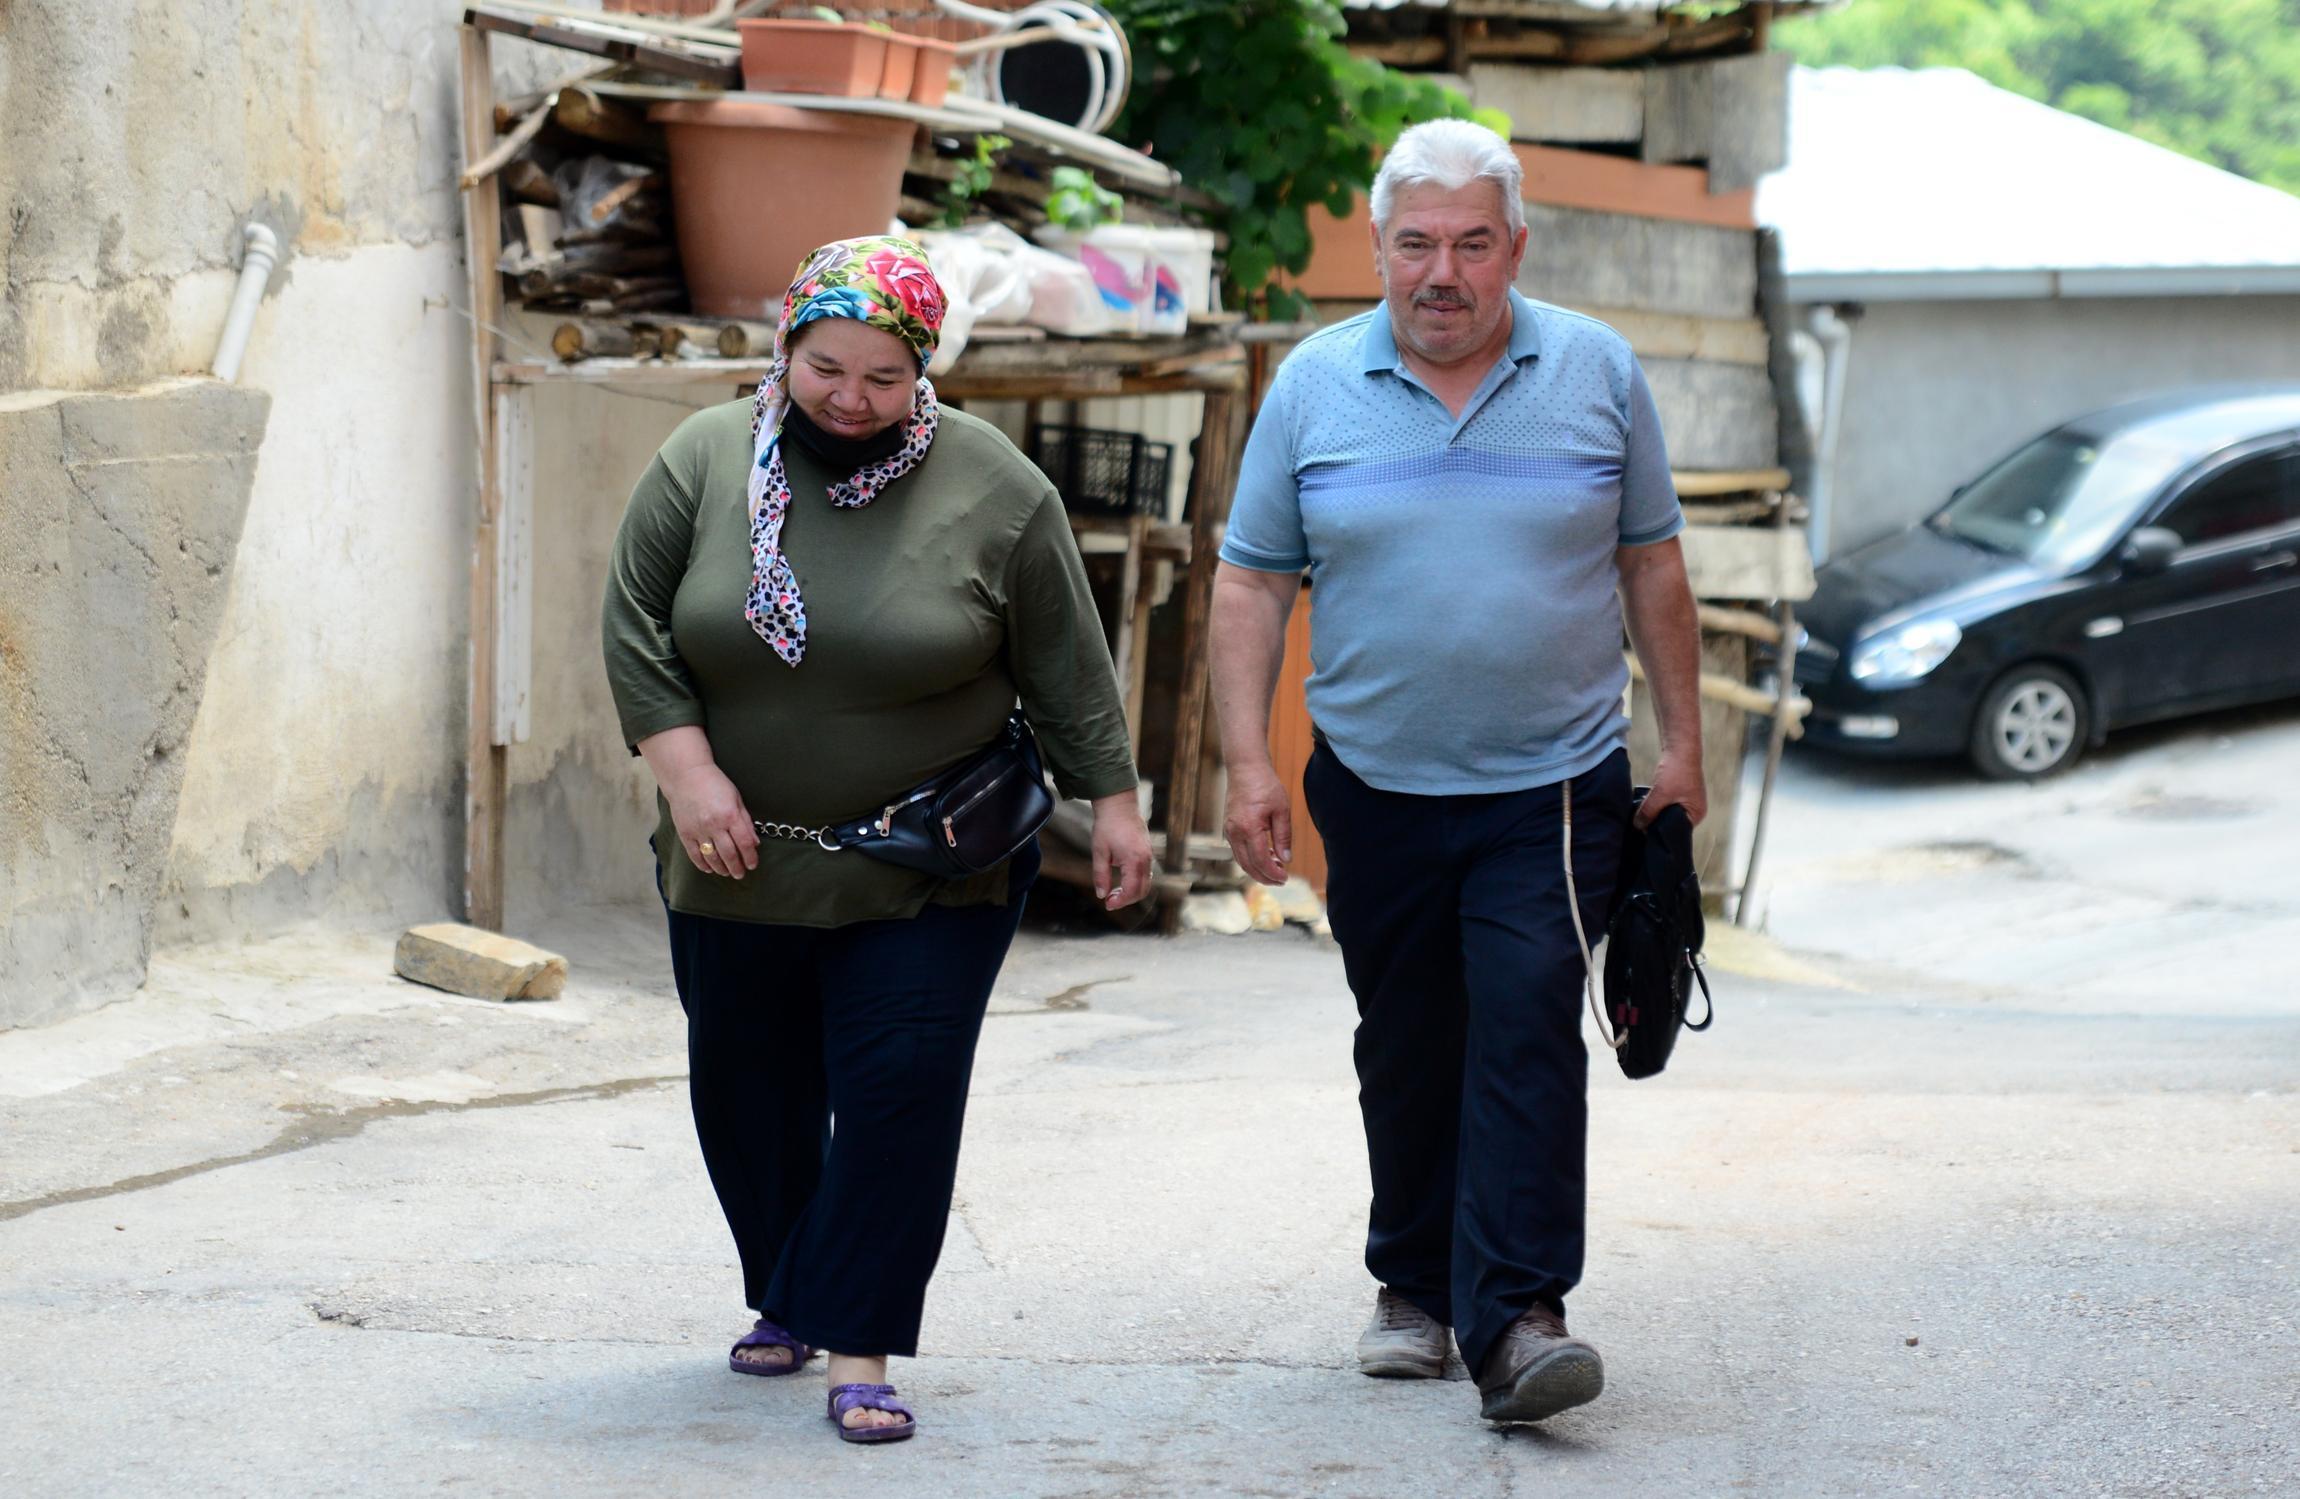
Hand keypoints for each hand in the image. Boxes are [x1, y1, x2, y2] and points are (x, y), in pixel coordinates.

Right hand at [661, 762, 760, 878]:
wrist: (686, 776)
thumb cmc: (715, 784)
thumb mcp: (736, 799)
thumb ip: (746, 821)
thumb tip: (754, 842)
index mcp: (730, 815)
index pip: (744, 843)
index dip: (750, 857)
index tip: (753, 864)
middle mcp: (714, 825)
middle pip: (729, 854)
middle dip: (736, 867)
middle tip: (740, 874)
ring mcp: (698, 830)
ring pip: (712, 857)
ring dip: (721, 868)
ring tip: (727, 873)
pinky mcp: (685, 833)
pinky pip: (695, 854)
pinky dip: (703, 864)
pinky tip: (709, 869)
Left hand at [1089, 791, 1152, 910]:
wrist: (1119, 805)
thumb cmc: (1107, 826)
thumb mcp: (1099, 852)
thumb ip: (1101, 875)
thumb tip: (1101, 895)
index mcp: (1134, 860)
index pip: (1131, 891)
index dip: (1120, 901)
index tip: (1107, 904)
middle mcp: (1145, 860)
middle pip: (1142, 891)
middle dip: (1126, 900)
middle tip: (1109, 900)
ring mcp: (1149, 856)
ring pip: (1146, 884)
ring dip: (1132, 893)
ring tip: (1115, 893)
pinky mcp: (1148, 853)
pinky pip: (1147, 875)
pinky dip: (1137, 883)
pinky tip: (1123, 881)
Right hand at [1222, 761, 1291, 886]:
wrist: (1245, 769)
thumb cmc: (1265, 786)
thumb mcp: (1281, 810)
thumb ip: (1283, 837)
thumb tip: (1286, 860)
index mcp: (1249, 828)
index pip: (1260, 860)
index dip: (1273, 873)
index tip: (1285, 878)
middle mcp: (1235, 832)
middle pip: (1248, 866)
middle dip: (1264, 877)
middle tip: (1281, 880)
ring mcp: (1229, 831)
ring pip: (1241, 861)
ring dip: (1257, 870)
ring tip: (1275, 870)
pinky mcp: (1228, 828)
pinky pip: (1238, 851)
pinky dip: (1251, 859)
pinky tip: (1265, 857)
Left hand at [1636, 749, 1706, 828]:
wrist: (1680, 747)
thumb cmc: (1676, 771)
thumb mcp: (1660, 795)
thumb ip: (1648, 812)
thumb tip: (1638, 826)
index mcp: (1696, 814)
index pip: (1677, 832)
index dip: (1661, 833)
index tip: (1646, 834)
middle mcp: (1695, 810)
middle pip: (1672, 824)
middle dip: (1658, 823)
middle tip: (1642, 825)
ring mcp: (1688, 800)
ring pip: (1667, 813)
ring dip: (1656, 812)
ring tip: (1643, 816)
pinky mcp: (1680, 792)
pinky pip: (1666, 804)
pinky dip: (1657, 804)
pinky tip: (1647, 804)